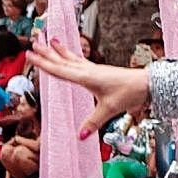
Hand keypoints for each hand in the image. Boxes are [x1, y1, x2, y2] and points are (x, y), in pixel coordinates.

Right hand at [27, 39, 149, 139]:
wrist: (146, 83)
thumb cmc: (130, 92)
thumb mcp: (110, 109)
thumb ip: (93, 123)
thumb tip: (80, 136)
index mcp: (86, 77)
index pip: (59, 69)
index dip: (43, 63)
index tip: (30, 54)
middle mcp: (88, 70)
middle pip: (63, 60)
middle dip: (47, 53)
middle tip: (33, 43)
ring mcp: (94, 69)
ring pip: (72, 59)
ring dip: (59, 51)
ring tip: (50, 41)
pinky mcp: (100, 71)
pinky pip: (80, 61)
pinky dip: (72, 57)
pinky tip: (71, 55)